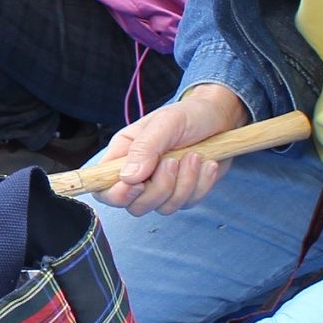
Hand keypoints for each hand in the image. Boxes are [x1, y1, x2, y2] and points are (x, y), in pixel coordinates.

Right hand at [96, 84, 249, 215]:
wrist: (219, 119)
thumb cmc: (189, 115)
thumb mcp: (165, 123)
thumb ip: (144, 148)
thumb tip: (128, 177)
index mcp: (123, 154)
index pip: (102, 186)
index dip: (115, 194)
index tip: (137, 185)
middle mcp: (138, 174)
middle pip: (134, 205)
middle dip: (158, 189)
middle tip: (173, 162)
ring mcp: (161, 187)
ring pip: (163, 207)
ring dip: (184, 183)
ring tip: (194, 156)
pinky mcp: (183, 193)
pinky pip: (188, 204)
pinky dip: (201, 185)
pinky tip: (206, 164)